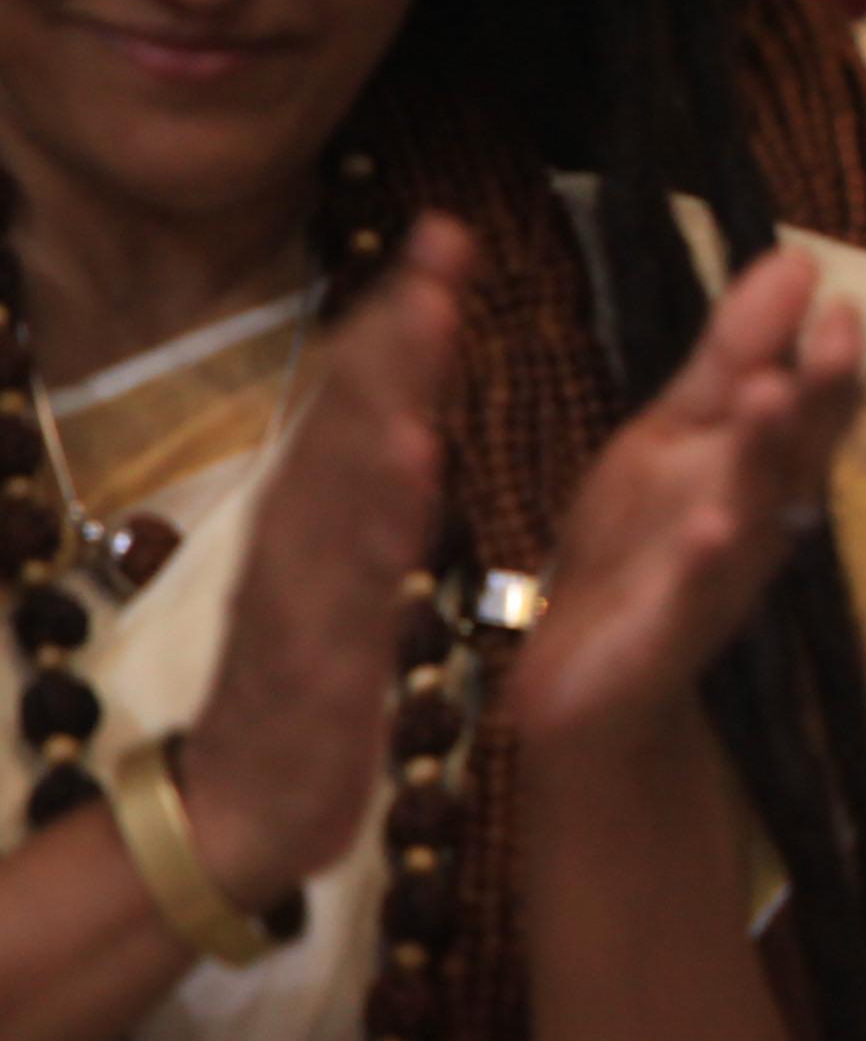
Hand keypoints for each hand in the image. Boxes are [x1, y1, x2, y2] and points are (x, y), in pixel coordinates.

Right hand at [184, 215, 475, 908]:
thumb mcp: (346, 563)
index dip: (400, 312)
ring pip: (340, 502)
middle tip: (439, 259)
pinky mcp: (313, 676)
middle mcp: (301, 540)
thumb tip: (399, 385)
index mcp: (320, 510)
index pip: (362, 395)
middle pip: (347, 427)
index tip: (448, 231)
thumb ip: (369, 478)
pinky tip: (409, 506)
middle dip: (393, 341)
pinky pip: (346, 606)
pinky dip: (374, 554)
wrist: (242, 810)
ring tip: (424, 351)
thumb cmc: (309, 675)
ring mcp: (299, 605)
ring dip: (379, 424)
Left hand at [508, 249, 863, 760]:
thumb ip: (733, 354)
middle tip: (835, 334)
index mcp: (757, 464)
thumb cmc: (640, 546)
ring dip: (765, 456)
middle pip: (793, 451)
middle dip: (815, 395)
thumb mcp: (676, 433)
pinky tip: (717, 526)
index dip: (823, 356)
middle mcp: (757, 517)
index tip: (839, 298)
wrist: (586, 679)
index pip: (806, 403)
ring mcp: (719, 578)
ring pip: (753, 510)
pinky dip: (706, 562)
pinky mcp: (669, 634)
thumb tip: (796, 257)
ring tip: (771, 396)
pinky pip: (692, 595)